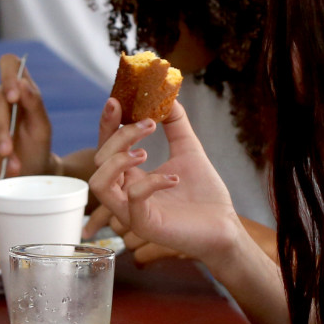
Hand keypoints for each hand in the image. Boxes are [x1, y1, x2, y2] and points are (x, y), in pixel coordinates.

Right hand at [0, 52, 53, 178]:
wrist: (29, 169)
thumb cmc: (39, 146)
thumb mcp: (42, 128)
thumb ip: (35, 104)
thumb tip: (22, 83)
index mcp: (22, 88)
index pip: (9, 64)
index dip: (8, 75)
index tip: (13, 97)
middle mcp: (1, 96)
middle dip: (1, 131)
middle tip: (8, 154)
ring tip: (13, 168)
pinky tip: (1, 165)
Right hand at [87, 101, 246, 264]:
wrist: (224, 226)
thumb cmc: (204, 194)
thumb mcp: (188, 149)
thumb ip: (176, 124)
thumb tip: (168, 96)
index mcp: (130, 177)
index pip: (106, 147)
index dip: (108, 124)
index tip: (116, 100)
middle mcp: (124, 194)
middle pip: (99, 160)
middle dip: (120, 136)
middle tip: (149, 123)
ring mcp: (130, 212)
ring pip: (99, 183)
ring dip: (118, 161)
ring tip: (145, 152)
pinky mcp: (143, 225)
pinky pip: (133, 199)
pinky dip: (151, 182)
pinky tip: (174, 179)